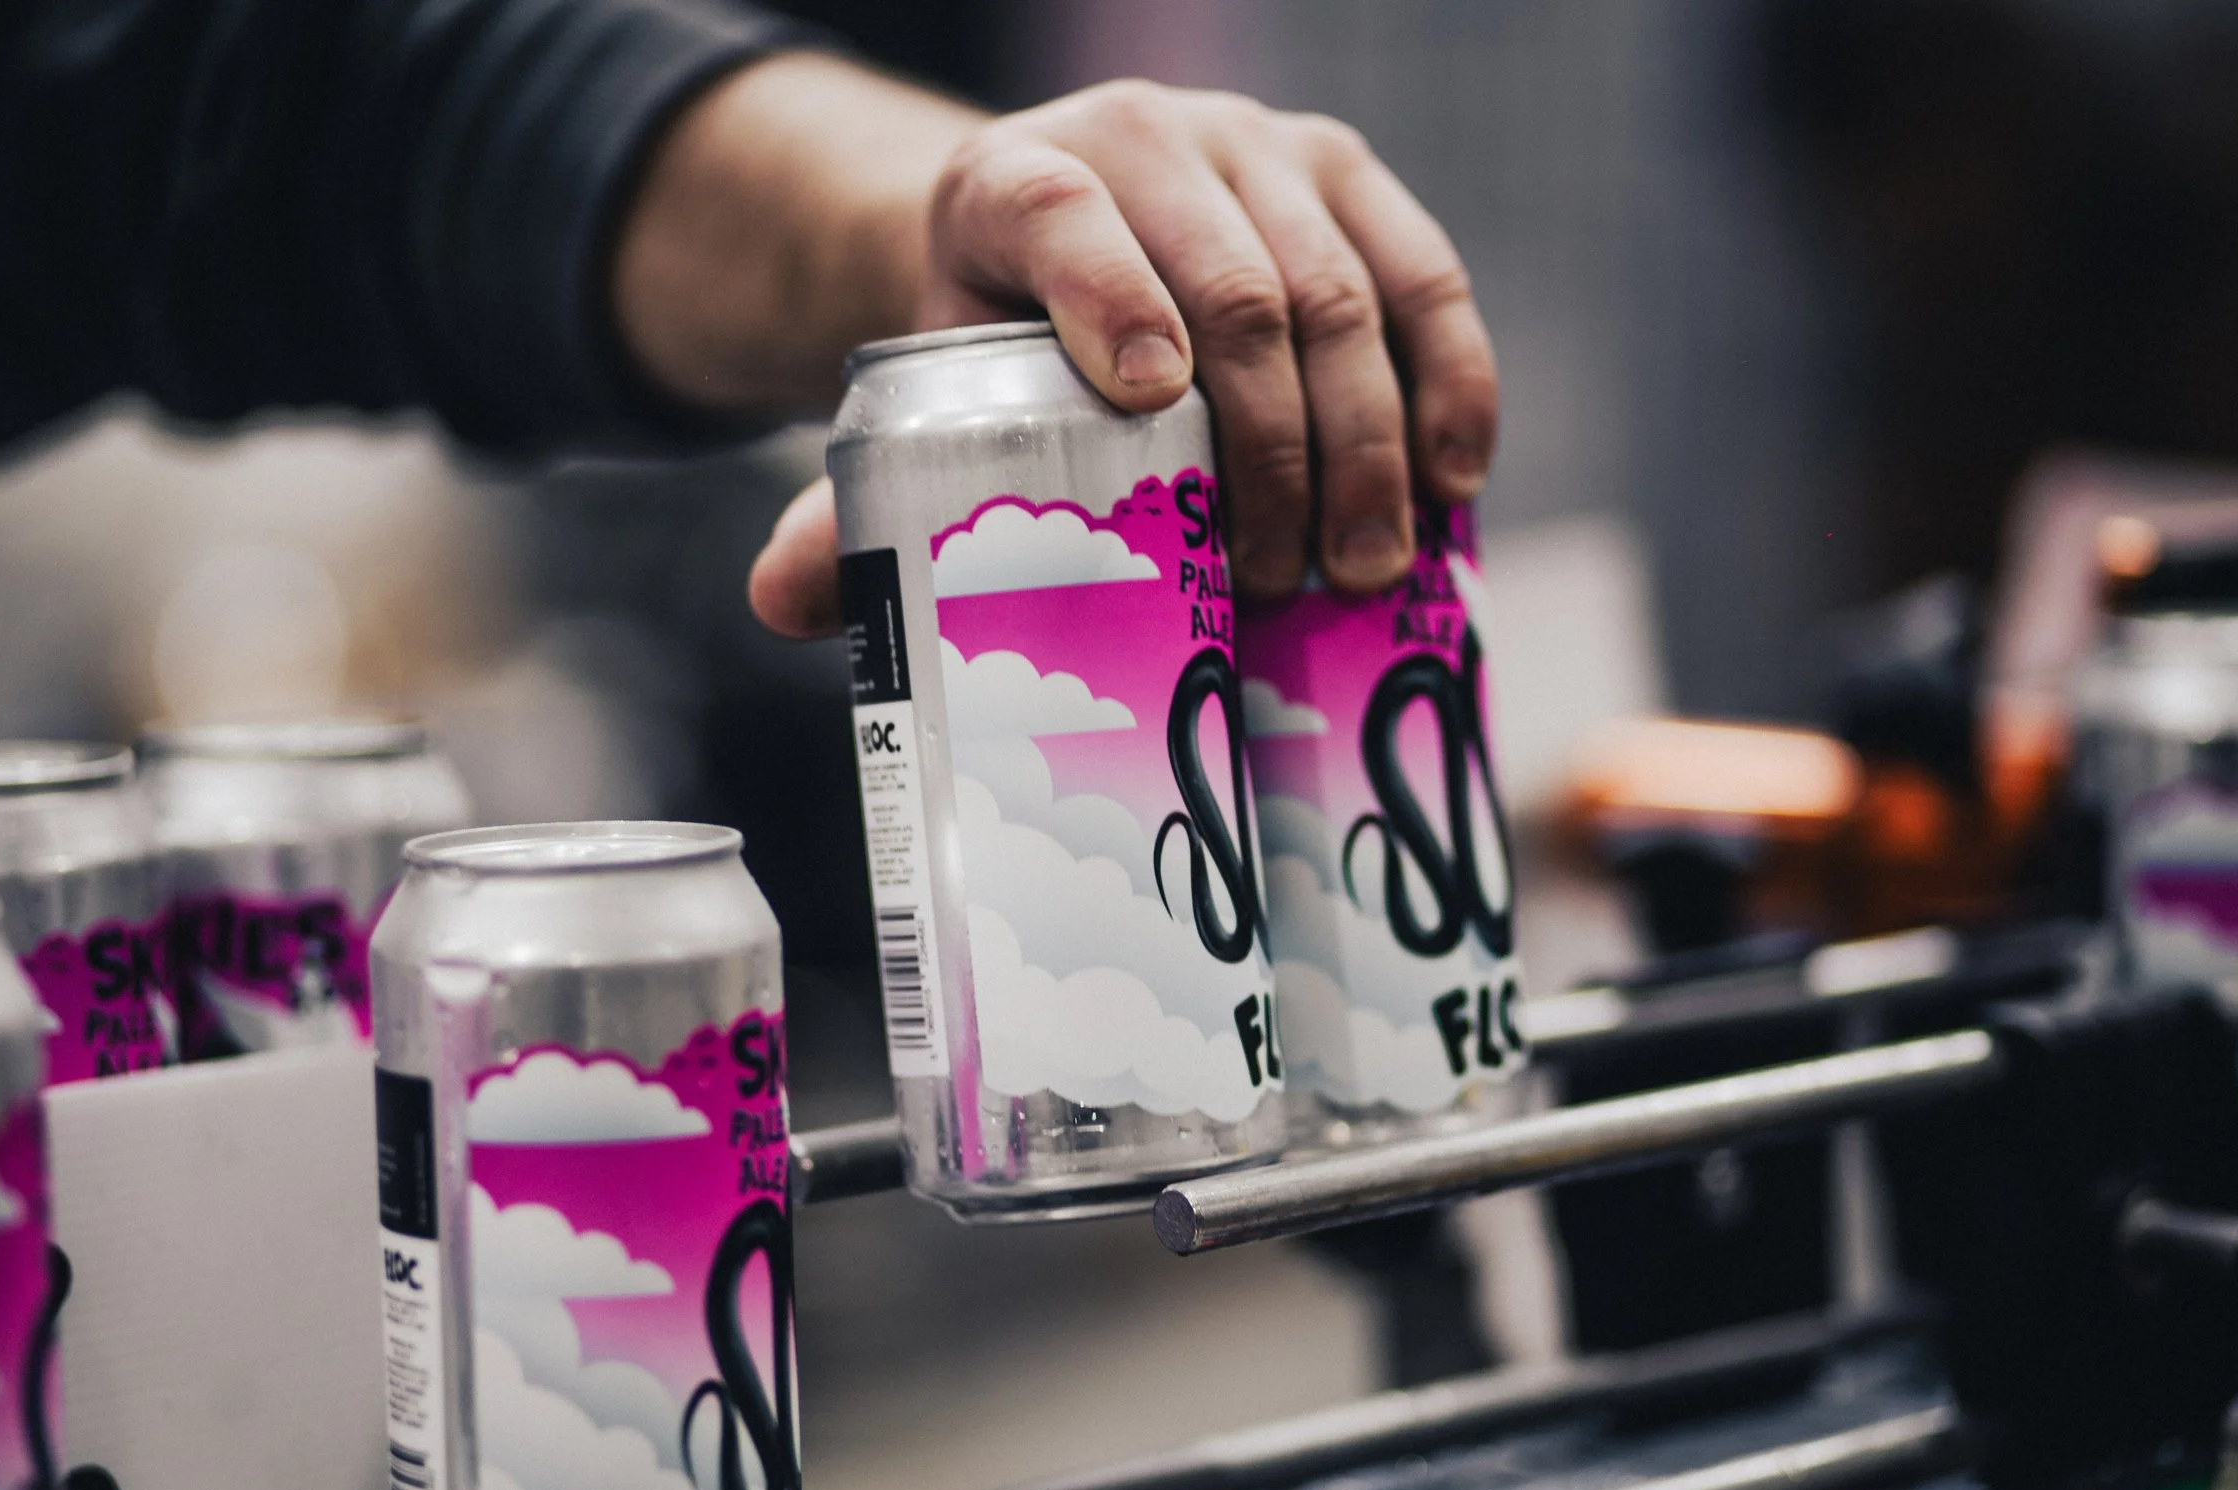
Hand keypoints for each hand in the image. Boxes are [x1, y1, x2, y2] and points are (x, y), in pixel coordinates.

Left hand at [733, 79, 1498, 636]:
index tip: (1148, 410)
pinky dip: (1452, 384)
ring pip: (1340, 288)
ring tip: (1362, 567)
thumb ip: (855, 505)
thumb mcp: (922, 405)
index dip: (1105, 300)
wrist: (1070, 232)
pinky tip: (1456, 484)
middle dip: (1267, 442)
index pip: (1055, 220)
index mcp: (1012, 181)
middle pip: (1229, 282)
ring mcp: (1261, 147)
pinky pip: (1427, 276)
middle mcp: (1143, 137)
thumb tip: (781, 604)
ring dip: (1365, 441)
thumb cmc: (998, 346)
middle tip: (1280, 576)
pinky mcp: (1349, 174)